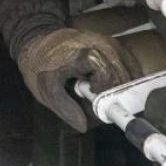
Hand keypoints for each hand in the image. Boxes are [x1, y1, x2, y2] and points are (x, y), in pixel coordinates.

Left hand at [16, 28, 138, 131]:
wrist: (37, 39)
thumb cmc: (40, 64)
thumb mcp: (46, 89)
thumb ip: (65, 108)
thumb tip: (84, 126)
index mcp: (80, 54)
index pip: (105, 72)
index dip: (103, 86)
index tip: (94, 94)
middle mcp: (97, 43)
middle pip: (121, 70)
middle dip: (115, 89)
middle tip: (101, 97)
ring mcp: (105, 41)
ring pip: (128, 65)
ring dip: (122, 82)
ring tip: (105, 89)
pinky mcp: (110, 42)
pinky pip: (127, 60)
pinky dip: (126, 73)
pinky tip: (116, 83)